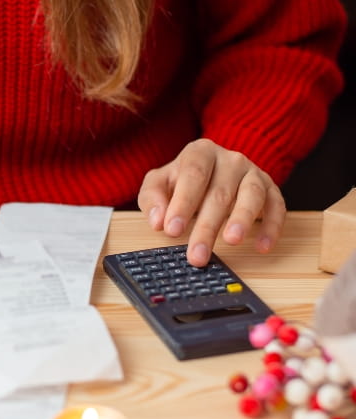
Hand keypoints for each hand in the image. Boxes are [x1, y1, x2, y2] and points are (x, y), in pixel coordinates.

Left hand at [138, 138, 285, 266]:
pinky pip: (276, 206)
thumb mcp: (158, 184)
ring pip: (251, 195)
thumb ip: (152, 198)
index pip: (193, 175)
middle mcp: (230, 159)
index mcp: (200, 153)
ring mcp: (252, 172)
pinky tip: (262, 246)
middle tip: (197, 255)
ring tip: (232, 241)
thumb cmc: (181, 181)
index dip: (183, 203)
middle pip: (219, 192)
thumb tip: (158, 221)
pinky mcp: (270, 188)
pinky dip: (272, 226)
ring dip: (242, 219)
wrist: (212, 170)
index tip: (172, 230)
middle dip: (206, 227)